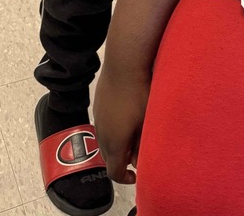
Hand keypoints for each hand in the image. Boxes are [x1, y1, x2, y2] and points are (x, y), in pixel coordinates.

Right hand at [93, 68, 150, 183]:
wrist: (123, 65)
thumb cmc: (139, 94)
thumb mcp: (146, 122)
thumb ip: (142, 146)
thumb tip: (139, 160)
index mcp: (115, 144)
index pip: (114, 173)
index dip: (124, 179)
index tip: (135, 175)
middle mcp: (102, 135)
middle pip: (108, 160)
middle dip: (121, 162)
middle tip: (136, 155)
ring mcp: (98, 120)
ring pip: (104, 143)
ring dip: (116, 146)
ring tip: (132, 136)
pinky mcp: (97, 107)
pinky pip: (102, 127)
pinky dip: (111, 132)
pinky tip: (124, 119)